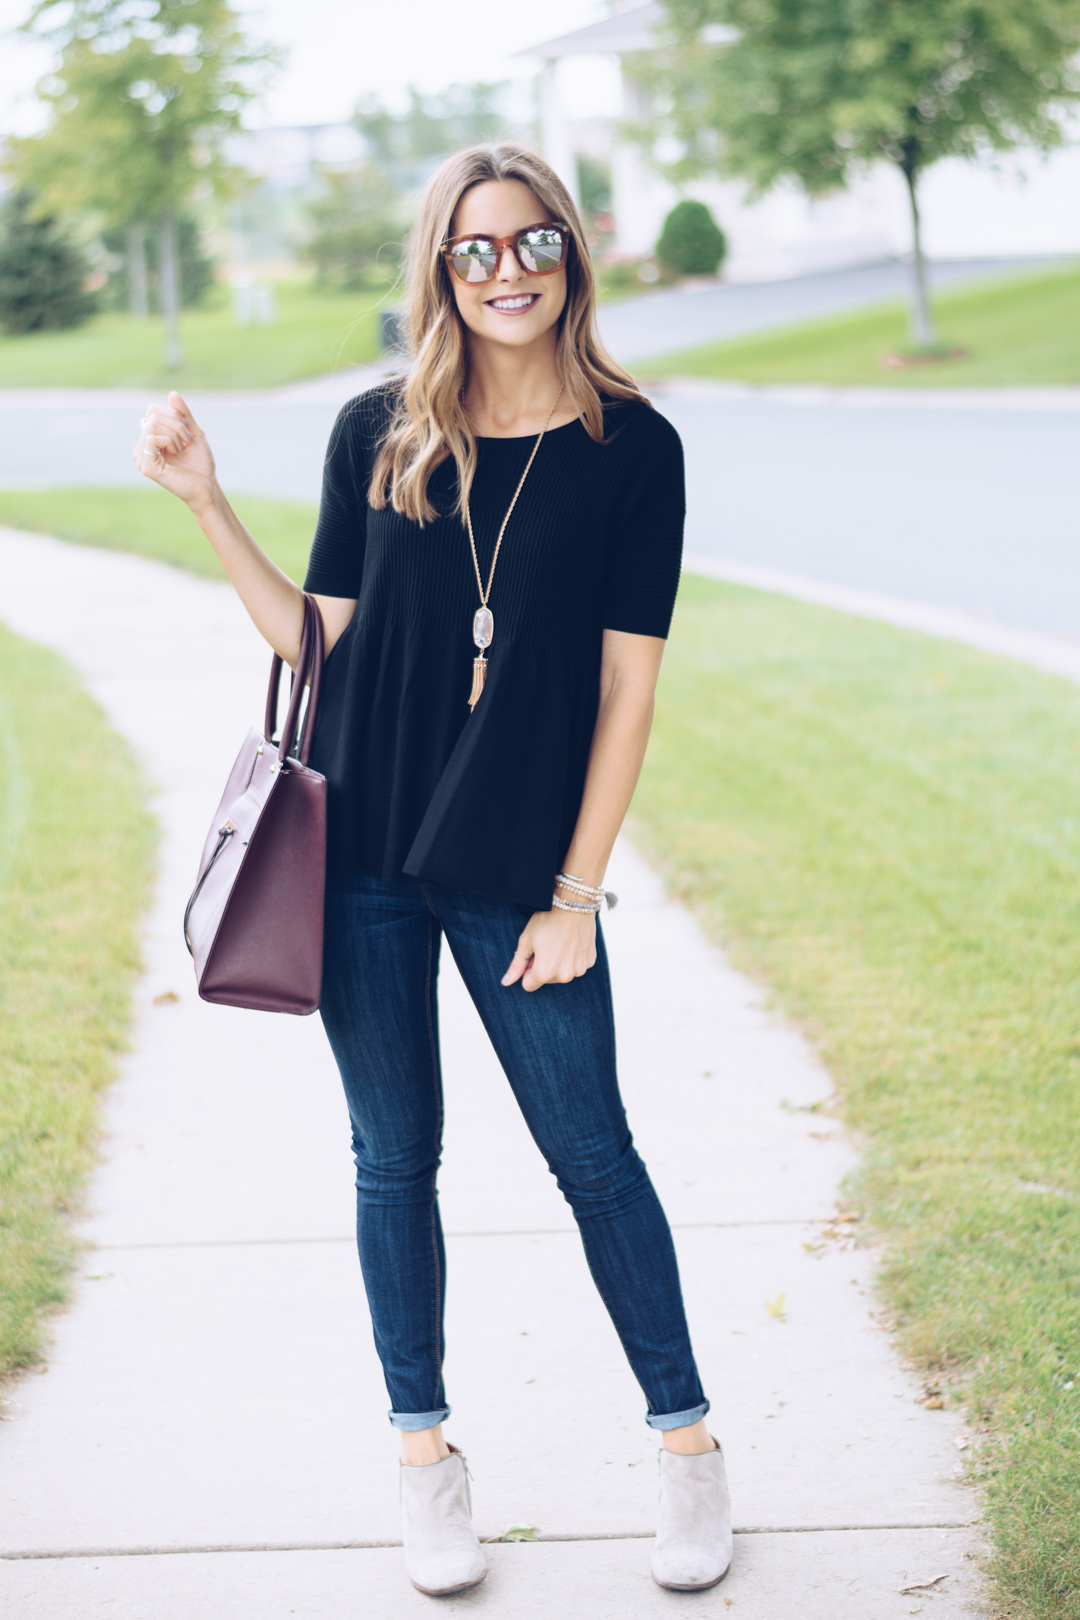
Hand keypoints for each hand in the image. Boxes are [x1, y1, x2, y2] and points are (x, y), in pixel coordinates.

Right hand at [132, 390, 216, 509]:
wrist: (207, 486)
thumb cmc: (200, 463)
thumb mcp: (194, 432)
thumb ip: (183, 414)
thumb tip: (172, 394)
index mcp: (150, 438)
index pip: (153, 410)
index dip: (174, 415)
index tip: (187, 434)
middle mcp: (142, 447)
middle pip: (153, 415)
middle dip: (176, 425)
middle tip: (186, 443)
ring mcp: (142, 457)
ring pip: (153, 424)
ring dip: (175, 434)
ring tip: (182, 449)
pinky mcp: (146, 466)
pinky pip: (152, 437)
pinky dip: (170, 441)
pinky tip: (176, 454)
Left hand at [501, 907, 596, 991]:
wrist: (574, 903)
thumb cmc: (547, 919)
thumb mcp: (526, 940)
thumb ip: (517, 964)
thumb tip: (506, 982)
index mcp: (544, 972)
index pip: (528, 985)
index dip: (526, 969)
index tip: (531, 954)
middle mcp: (564, 976)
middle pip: (546, 980)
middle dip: (543, 967)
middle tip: (545, 945)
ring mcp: (579, 970)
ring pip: (562, 974)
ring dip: (558, 963)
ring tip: (558, 942)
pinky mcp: (589, 962)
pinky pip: (575, 966)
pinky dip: (572, 958)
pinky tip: (571, 942)